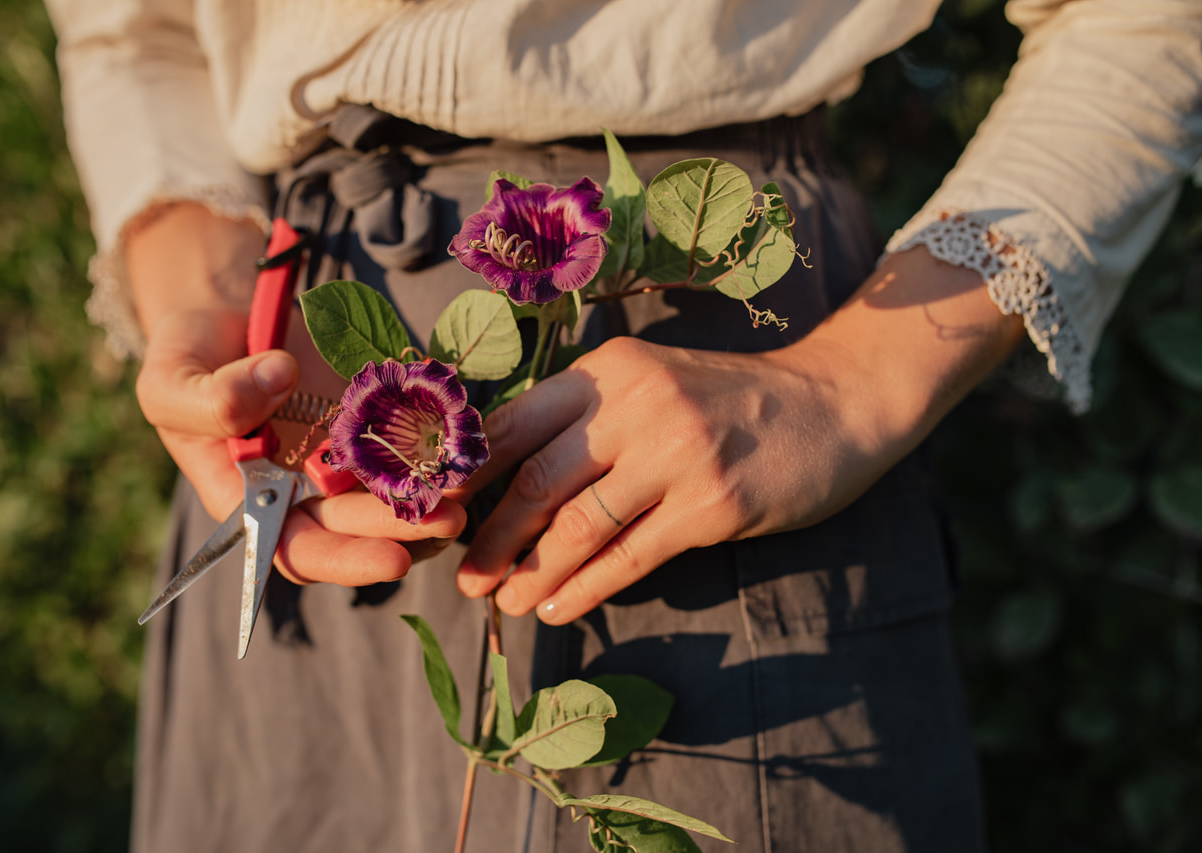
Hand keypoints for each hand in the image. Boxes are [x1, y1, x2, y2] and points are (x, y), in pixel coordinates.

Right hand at [128, 205, 463, 587]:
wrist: (231, 311)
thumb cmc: (189, 358)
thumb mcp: (169, 380)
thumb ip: (207, 397)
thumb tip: (277, 380)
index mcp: (252, 501)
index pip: (301, 550)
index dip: (348, 560)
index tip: (395, 560)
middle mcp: (306, 489)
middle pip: (360, 524)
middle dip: (405, 528)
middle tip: (450, 519)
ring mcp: (346, 453)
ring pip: (394, 490)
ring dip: (432, 494)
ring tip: (467, 487)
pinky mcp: (376, 416)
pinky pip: (413, 438)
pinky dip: (440, 445)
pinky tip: (467, 442)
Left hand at [454, 335, 887, 620]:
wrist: (830, 406)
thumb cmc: (726, 402)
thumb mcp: (650, 384)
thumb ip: (585, 417)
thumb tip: (502, 477)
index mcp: (609, 370)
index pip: (516, 423)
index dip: (470, 476)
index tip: (439, 516)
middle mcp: (638, 405)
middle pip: (539, 479)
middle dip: (493, 537)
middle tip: (468, 579)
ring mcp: (678, 454)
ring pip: (579, 526)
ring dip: (534, 573)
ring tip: (508, 604)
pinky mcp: (713, 504)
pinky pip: (631, 556)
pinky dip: (588, 589)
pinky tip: (561, 608)